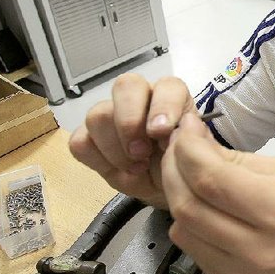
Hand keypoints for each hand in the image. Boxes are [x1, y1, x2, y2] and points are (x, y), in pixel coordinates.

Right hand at [69, 73, 196, 205]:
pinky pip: (80, 141)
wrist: (168, 187)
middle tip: (142, 152)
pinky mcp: (89, 138)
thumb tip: (177, 130)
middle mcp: (139, 98)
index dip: (163, 106)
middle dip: (131, 121)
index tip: (162, 133)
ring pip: (98, 115)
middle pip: (125, 86)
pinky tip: (118, 170)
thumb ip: (189, 138)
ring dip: (116, 147)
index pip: (167, 86)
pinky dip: (98, 160)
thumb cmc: (181, 163)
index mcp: (171, 96)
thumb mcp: (194, 154)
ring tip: (136, 167)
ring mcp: (110, 115)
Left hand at [160, 113, 274, 273]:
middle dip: (174, 168)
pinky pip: (190, 244)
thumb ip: (232, 159)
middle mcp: (256, 247)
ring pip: (182, 227)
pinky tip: (195, 199)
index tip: (184, 128)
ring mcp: (241, 269)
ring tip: (182, 169)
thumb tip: (192, 139)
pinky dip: (184, 217)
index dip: (188, 151)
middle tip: (177, 145)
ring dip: (174, 192)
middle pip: (190, 205)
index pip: (212, 180)